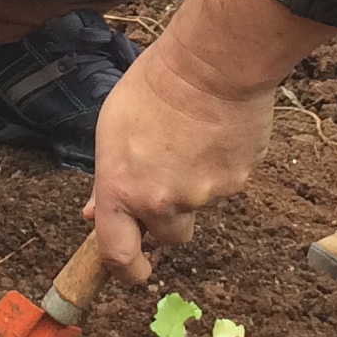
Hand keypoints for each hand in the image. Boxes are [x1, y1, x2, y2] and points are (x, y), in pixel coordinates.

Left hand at [87, 0, 286, 283]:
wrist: (213, 65)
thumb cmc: (154, 87)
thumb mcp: (112, 130)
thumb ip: (107, 180)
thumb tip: (96, 213)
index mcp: (122, 190)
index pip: (119, 254)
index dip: (127, 271)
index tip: (135, 271)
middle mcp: (163, 202)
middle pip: (171, 235)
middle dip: (169, 218)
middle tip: (170, 177)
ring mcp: (205, 195)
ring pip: (201, 204)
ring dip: (196, 185)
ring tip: (194, 137)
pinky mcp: (239, 181)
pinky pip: (228, 182)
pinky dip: (222, 166)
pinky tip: (217, 131)